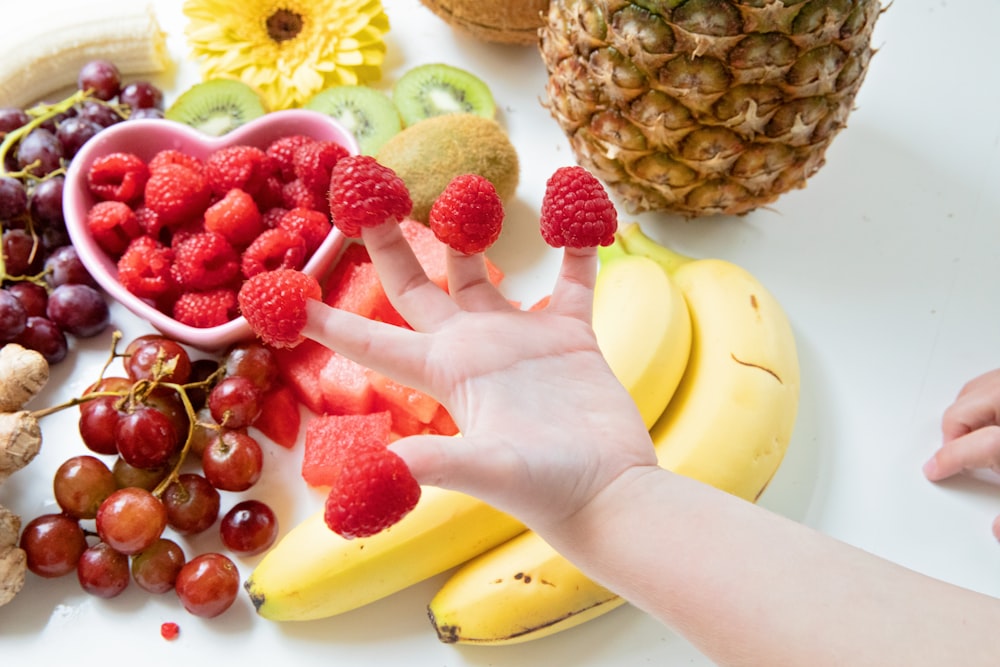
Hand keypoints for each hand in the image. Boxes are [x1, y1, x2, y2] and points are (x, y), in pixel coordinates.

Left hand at [303, 221, 656, 533]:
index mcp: (442, 371)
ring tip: (467, 187)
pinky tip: (575, 203)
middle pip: (417, 283)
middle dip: (389, 239)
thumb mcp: (485, 470)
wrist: (608, 494)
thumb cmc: (545, 488)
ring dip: (473, 229)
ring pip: (484, 271)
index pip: (370, 338)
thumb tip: (369, 478)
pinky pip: (571, 277)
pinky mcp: (570, 335)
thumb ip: (434, 462)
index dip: (326, 318)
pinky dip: (575, 244)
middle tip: (368, 189)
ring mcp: (520, 338)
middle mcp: (471, 347)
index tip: (285, 291)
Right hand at [925, 368, 999, 536]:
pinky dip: (988, 395)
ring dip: (971, 412)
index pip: (965, 446)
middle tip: (959, 456)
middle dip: (956, 435)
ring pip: (976, 389)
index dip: (946, 461)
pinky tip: (995, 417)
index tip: (934, 469)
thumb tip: (997, 529)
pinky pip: (991, 380)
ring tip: (977, 435)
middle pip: (964, 411)